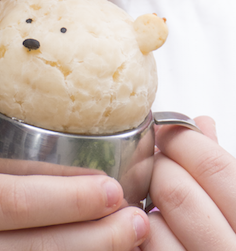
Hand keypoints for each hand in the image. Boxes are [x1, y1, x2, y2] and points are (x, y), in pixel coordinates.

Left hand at [142, 116, 235, 248]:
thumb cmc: (233, 240)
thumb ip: (227, 173)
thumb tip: (203, 124)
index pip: (213, 164)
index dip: (182, 140)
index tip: (167, 133)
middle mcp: (232, 250)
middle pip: (175, 189)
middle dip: (156, 168)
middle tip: (154, 166)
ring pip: (151, 225)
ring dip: (143, 208)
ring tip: (152, 205)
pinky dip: (138, 238)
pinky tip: (149, 234)